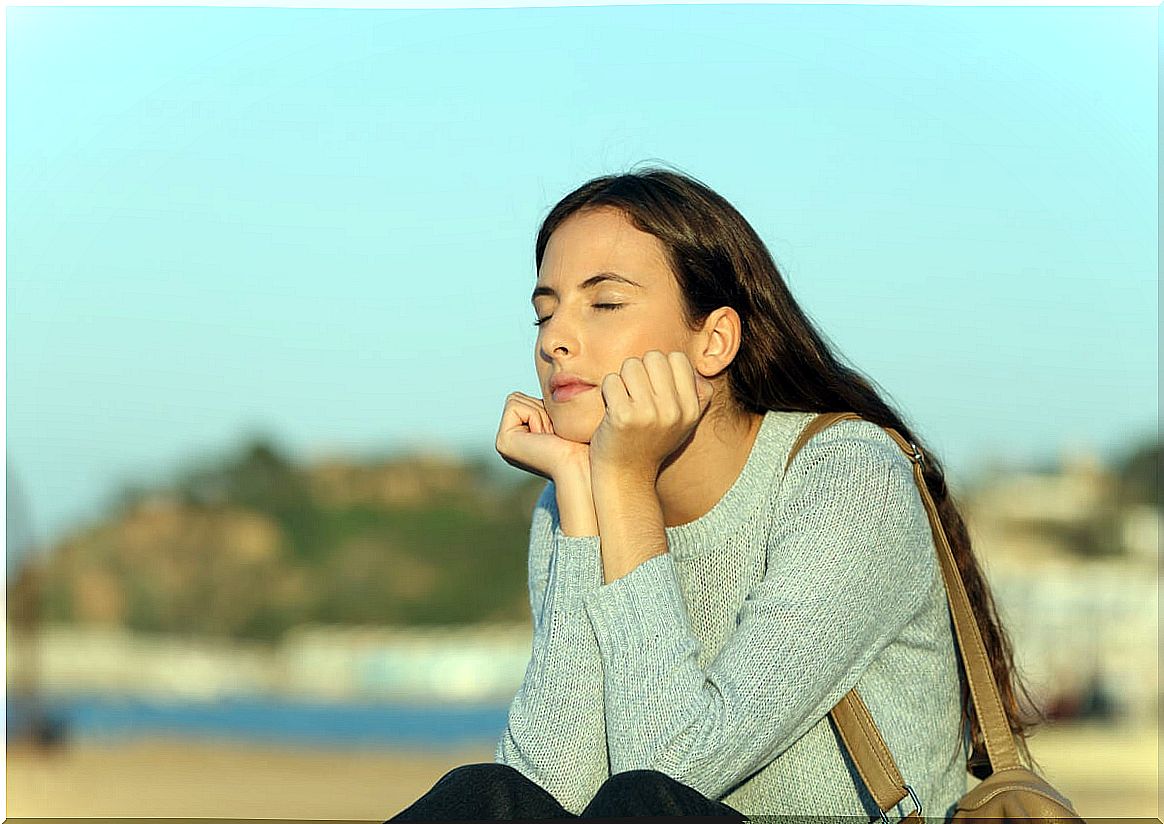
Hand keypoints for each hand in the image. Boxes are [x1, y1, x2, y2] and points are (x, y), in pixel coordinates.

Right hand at [495, 391, 590, 482]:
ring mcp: (502, 443)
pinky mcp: (503, 442)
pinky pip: (515, 406)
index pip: (524, 398)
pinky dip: (535, 415)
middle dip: (541, 408)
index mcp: (521, 436)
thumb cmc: (582, 444)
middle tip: (555, 434)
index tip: (558, 430)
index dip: (546, 406)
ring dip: (540, 413)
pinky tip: (545, 437)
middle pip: (517, 397)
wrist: (584, 466)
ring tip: (552, 436)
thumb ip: (549, 406)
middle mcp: (509, 440)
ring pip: (515, 399)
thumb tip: (555, 383)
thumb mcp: (563, 419)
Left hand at [589, 350, 714, 480]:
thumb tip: (695, 367)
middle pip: (653, 357)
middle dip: (640, 371)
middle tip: (635, 395)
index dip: (660, 369)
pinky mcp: (623, 416)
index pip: (677, 359)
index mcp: (691, 409)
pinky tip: (611, 410)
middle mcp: (674, 411)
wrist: (625, 476)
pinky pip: (611, 380)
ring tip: (624, 402)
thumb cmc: (650, 443)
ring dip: (622, 380)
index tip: (652, 390)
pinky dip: (607, 392)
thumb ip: (696, 394)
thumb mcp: (684, 423)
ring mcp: (648, 413)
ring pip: (630, 365)